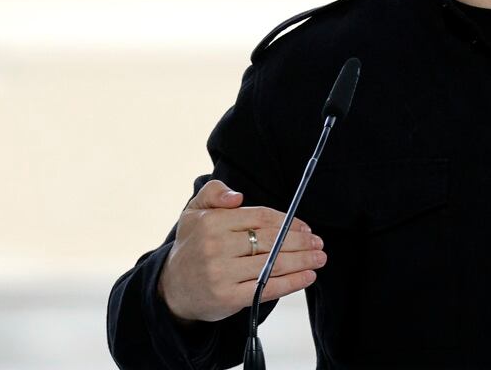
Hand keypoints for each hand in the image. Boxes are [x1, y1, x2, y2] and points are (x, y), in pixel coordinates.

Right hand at [157, 179, 325, 322]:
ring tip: (319, 257)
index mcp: (212, 223)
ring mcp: (221, 274)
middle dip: (301, 241)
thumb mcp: (194, 212)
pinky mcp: (227, 298)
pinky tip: (307, 277)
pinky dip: (292, 282)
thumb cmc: (193, 246)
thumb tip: (237, 197)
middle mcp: (215, 248)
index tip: (305, 227)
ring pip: (272, 264)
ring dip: (303, 260)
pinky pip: (266, 288)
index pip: (261, 218)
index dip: (288, 222)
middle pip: (271, 241)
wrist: (171, 289)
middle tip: (318, 242)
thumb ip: (214, 193)